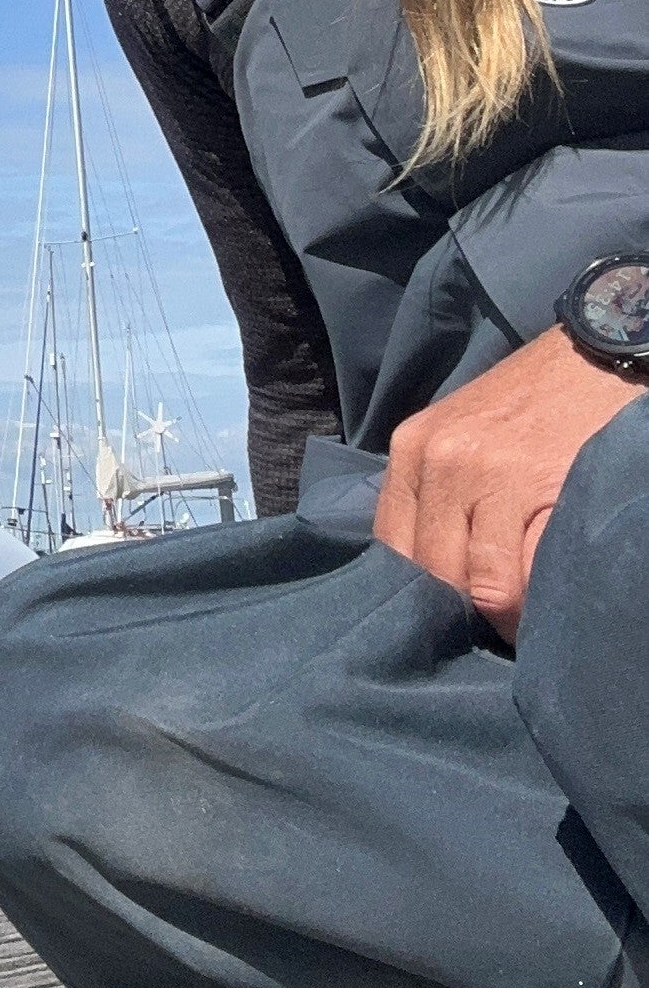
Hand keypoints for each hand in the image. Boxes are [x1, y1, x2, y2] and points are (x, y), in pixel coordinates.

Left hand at [374, 331, 641, 641]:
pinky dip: (540, 598)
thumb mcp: (459, 433)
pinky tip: (548, 601)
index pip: (392, 550)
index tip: (446, 622)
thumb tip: (431, 577)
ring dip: (507, 618)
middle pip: (435, 575)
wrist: (594, 355)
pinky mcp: (546, 485)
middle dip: (463, 616)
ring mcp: (494, 473)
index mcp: (412, 448)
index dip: (420, 599)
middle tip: (490, 632)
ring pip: (484, 584)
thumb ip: (437, 493)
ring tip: (526, 625)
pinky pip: (533, 569)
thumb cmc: (527, 403)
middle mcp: (442, 460)